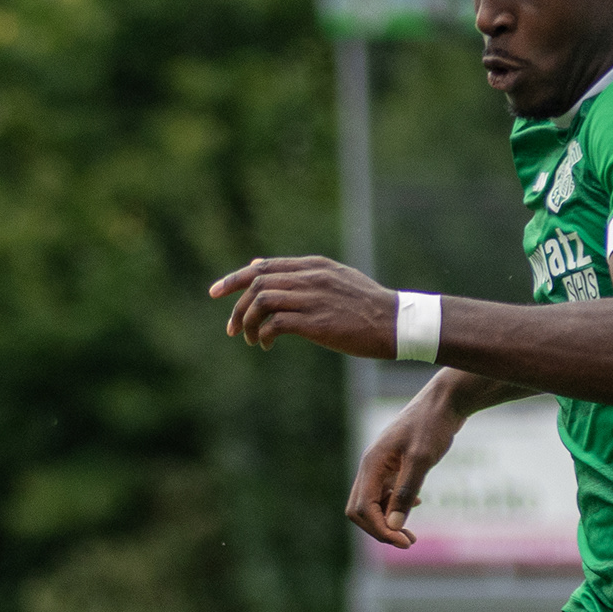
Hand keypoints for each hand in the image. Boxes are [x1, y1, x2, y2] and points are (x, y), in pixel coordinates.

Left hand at [213, 255, 396, 357]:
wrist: (396, 323)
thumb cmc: (366, 306)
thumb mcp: (334, 278)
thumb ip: (298, 272)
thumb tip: (258, 266)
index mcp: (314, 266)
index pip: (264, 266)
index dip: (235, 278)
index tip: (216, 292)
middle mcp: (310, 277)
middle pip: (257, 282)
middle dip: (235, 305)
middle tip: (230, 328)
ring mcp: (313, 298)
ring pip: (261, 301)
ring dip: (247, 322)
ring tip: (249, 339)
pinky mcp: (316, 322)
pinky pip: (275, 323)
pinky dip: (262, 335)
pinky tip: (265, 345)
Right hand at [347, 391, 462, 547]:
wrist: (444, 401)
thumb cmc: (432, 425)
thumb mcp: (421, 459)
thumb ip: (406, 492)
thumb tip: (393, 526)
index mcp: (372, 464)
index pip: (362, 508)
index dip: (380, 529)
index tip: (404, 541)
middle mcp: (371, 466)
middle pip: (360, 510)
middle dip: (380, 530)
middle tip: (408, 542)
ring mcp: (381, 465)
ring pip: (373, 503)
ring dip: (388, 522)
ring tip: (411, 536)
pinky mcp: (393, 464)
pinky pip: (385, 492)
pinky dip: (395, 506)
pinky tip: (416, 505)